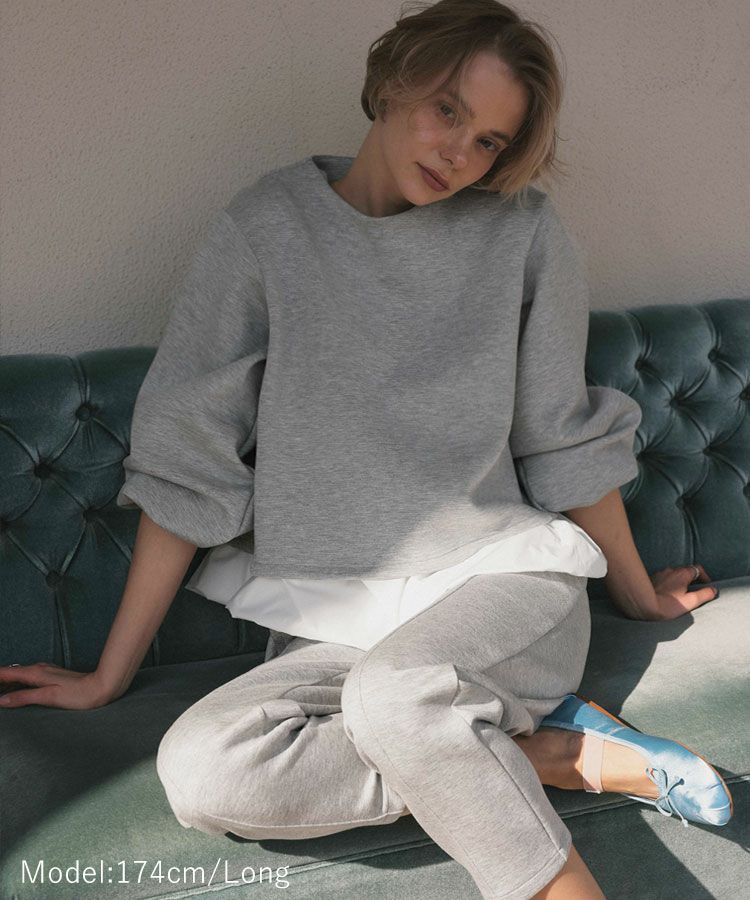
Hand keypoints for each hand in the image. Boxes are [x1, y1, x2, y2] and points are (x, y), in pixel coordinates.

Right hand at [0, 662, 114, 709]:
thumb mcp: (48, 697)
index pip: (5, 673)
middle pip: (9, 674)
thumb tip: (1, 700)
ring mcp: (45, 672)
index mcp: (35, 673)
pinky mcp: (51, 678)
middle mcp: (38, 669)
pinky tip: (14, 691)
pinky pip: (27, 679)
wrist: (101, 688)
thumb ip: (24, 697)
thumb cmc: (78, 694)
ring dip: (5, 683)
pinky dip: (16, 684)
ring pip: (18, 676)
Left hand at [647, 564, 719, 620]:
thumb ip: (704, 595)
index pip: (697, 569)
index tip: (706, 585)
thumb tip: (713, 590)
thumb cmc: (667, 605)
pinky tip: (668, 594)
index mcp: (682, 574)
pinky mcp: (652, 579)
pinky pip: (664, 579)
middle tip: (695, 591)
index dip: (704, 576)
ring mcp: (660, 573)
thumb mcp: (690, 602)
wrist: (644, 605)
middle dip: (692, 580)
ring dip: (680, 581)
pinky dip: (669, 584)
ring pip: (674, 574)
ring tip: (681, 594)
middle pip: (685, 571)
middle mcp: (671, 570)